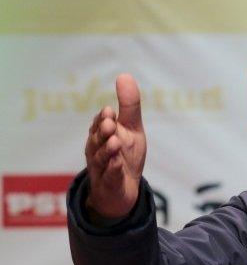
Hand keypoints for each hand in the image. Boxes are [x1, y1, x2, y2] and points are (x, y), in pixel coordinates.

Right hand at [84, 74, 146, 219]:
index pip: (99, 124)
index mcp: (101, 136)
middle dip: (102, 132)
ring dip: (108, 150)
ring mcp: (102, 169)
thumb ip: (129, 106)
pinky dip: (114, 171)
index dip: (103, 119)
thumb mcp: (131, 129)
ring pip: (101, 159)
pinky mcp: (110, 185)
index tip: (110, 111)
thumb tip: (124, 75)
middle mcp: (97, 151)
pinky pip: (110, 177)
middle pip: (97, 140)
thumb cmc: (125, 155)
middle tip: (110, 124)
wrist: (122, 190)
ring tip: (115, 142)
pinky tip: (118, 165)